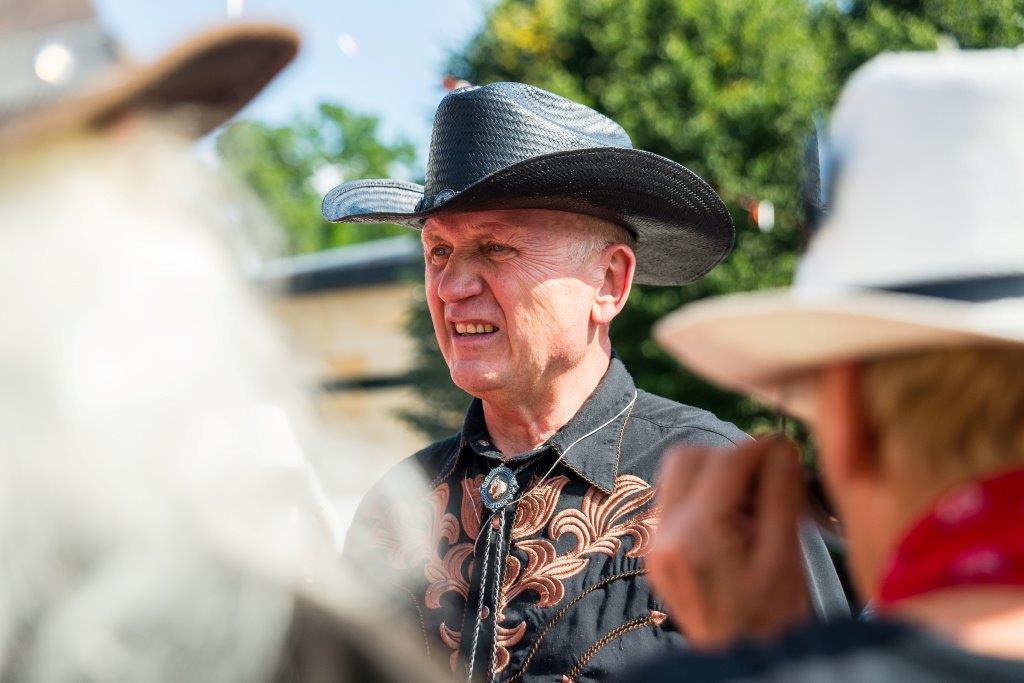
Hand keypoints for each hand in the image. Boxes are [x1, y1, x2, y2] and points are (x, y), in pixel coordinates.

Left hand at [646, 437, 810, 649]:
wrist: (741, 662)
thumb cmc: (771, 617)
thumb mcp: (786, 557)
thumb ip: (780, 495)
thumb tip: (779, 445)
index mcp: (698, 537)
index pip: (725, 460)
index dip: (758, 447)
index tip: (784, 450)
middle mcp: (665, 535)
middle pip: (688, 456)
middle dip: (730, 457)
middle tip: (764, 480)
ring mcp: (654, 543)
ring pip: (675, 473)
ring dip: (712, 472)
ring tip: (748, 502)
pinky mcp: (654, 550)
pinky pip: (673, 499)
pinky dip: (701, 494)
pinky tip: (730, 520)